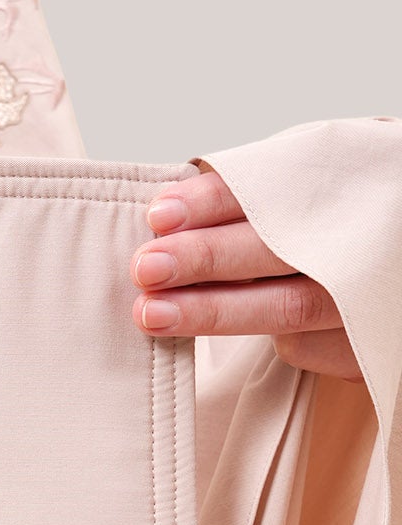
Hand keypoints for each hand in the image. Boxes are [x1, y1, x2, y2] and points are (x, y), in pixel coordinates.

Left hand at [130, 169, 361, 381]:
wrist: (396, 267)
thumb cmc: (342, 224)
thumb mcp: (314, 187)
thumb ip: (258, 192)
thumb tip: (173, 213)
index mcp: (355, 179)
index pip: (277, 186)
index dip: (217, 201)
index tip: (162, 215)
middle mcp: (367, 235)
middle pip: (279, 249)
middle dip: (205, 258)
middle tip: (148, 267)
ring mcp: (370, 295)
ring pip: (287, 308)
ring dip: (212, 312)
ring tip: (153, 312)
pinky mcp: (366, 346)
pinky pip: (302, 345)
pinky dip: (257, 334)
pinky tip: (226, 323)